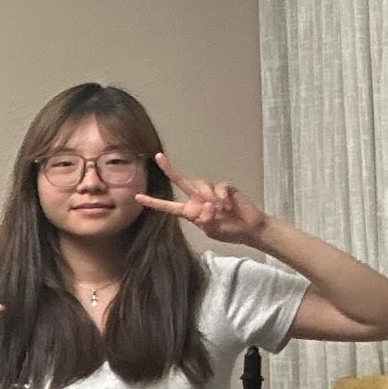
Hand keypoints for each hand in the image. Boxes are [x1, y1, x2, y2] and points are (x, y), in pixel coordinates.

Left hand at [138, 153, 270, 245]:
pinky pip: (219, 187)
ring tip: (221, 210)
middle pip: (181, 182)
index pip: (168, 206)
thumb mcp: (212, 231)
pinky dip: (222, 197)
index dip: (153, 202)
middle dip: (169, 169)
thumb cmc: (228, 231)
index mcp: (190, 211)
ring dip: (209, 197)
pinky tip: (229, 206)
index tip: (137, 197)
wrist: (250, 228)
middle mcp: (197, 199)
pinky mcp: (225, 187)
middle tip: (158, 157)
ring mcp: (211, 191)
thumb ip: (206, 221)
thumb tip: (206, 206)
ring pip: (201, 185)